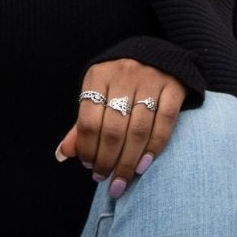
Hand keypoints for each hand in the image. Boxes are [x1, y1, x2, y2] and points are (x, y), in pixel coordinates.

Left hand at [57, 59, 187, 198]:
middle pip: (114, 130)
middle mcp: (124, 75)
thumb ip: (83, 125)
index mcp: (99, 75)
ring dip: (128, 162)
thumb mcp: (98, 95)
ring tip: (120, 181)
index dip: (88, 149)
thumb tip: (62, 154)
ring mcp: (151, 81)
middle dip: (107, 160)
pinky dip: (154, 148)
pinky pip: (164, 124)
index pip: (89, 121)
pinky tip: (143, 166)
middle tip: (104, 178)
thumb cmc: (122, 83)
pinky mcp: (173, 88)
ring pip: (138, 131)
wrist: (159, 55)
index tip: (89, 166)